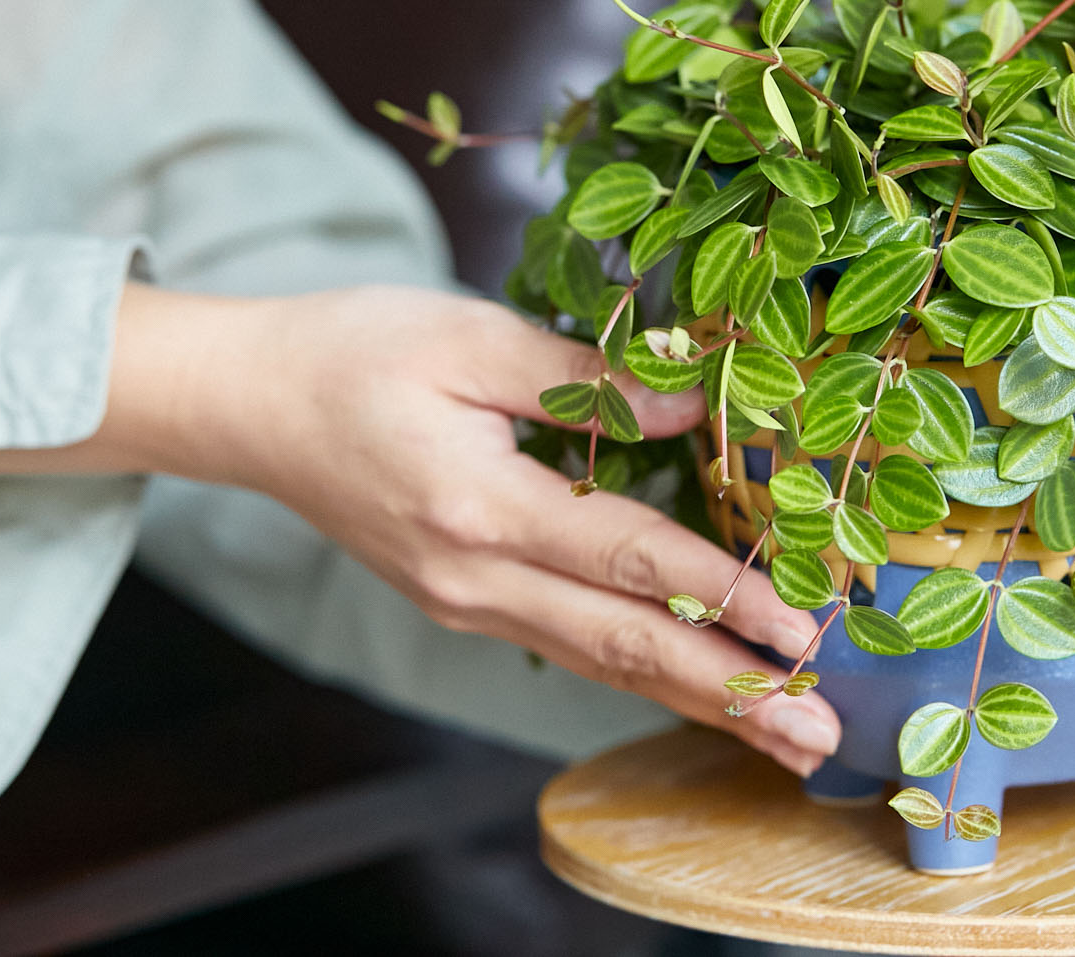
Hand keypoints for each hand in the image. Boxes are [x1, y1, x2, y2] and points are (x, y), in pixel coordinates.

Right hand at [124, 282, 842, 774]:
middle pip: (624, 646)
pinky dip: (644, 676)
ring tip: (783, 739)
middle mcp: (474, 579)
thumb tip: (694, 404)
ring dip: (700, 702)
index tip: (799, 628)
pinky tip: (698, 692)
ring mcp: (465, 604)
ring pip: (602, 664)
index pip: (625, 560)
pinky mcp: (463, 603)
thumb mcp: (469, 336)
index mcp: (478, 507)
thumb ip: (583, 379)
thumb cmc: (356, 352)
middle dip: (732, 693)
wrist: (253, 406)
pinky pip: (571, 650)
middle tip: (820, 733)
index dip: (719, 595)